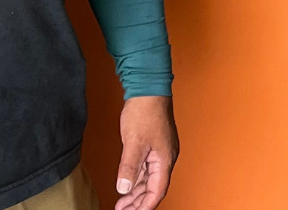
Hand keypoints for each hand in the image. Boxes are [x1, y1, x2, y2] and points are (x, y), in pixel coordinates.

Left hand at [115, 95, 178, 209]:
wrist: (148, 88)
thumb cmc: (145, 111)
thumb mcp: (134, 142)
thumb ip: (129, 167)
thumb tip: (124, 188)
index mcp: (165, 159)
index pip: (157, 190)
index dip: (145, 205)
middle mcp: (165, 157)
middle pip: (153, 187)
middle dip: (139, 202)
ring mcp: (159, 151)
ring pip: (149, 178)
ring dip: (136, 192)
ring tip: (122, 203)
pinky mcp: (153, 145)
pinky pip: (146, 168)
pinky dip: (136, 179)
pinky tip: (127, 184)